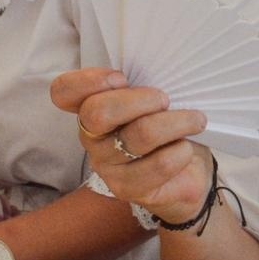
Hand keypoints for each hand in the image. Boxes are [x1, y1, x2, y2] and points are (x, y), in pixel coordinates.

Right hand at [51, 68, 212, 225]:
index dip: (87, 81)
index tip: (121, 78)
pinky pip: (158, 164)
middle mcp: (91, 138)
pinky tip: (185, 148)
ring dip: (175, 123)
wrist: (187, 172)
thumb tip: (160, 70)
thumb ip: (143, 83)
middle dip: (139, 100)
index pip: (63, 91)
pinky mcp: (128, 189)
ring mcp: (106, 166)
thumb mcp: (153, 100)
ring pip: (138, 136)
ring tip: (195, 120)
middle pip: (97, 113)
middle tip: (165, 99)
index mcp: (90, 108)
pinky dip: (179, 151)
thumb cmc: (166, 125)